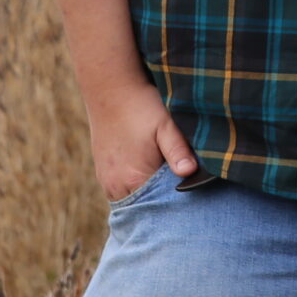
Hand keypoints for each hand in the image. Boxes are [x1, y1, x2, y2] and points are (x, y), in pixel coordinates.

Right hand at [85, 73, 198, 200]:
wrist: (110, 88)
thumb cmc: (140, 106)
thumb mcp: (165, 126)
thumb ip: (178, 151)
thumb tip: (190, 172)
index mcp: (133, 179)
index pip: (160, 208)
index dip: (177, 206)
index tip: (193, 203)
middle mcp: (116, 186)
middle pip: (145, 208)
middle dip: (163, 205)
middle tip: (184, 198)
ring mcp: (107, 180)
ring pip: (133, 201)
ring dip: (148, 197)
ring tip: (167, 186)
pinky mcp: (103, 173)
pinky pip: (122, 192)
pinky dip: (136, 188)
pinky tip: (149, 176)